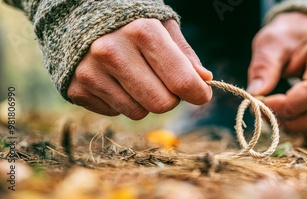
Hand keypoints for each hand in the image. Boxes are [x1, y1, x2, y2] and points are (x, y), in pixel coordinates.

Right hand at [67, 19, 212, 119]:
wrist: (76, 18)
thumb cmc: (130, 22)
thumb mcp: (162, 25)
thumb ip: (185, 54)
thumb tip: (203, 79)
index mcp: (141, 31)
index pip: (182, 81)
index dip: (198, 93)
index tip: (201, 93)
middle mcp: (112, 52)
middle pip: (162, 104)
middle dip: (171, 97)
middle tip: (164, 81)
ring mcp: (91, 72)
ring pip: (139, 113)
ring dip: (145, 100)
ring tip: (135, 75)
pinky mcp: (77, 89)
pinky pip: (116, 112)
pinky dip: (121, 101)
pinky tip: (114, 79)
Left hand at [247, 13, 306, 145]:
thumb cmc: (295, 36)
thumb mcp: (273, 41)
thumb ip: (263, 66)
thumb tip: (255, 96)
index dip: (288, 105)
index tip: (265, 102)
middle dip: (294, 122)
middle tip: (273, 114)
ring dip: (305, 131)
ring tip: (287, 116)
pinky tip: (303, 120)